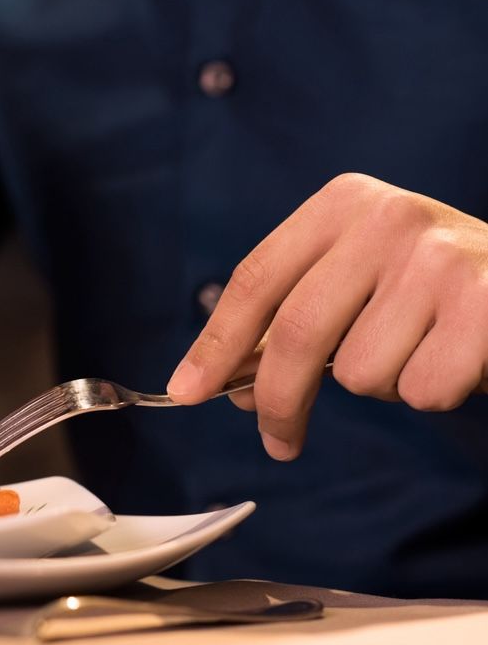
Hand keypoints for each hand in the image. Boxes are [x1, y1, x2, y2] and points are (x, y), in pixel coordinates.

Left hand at [167, 173, 487, 460]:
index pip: (257, 280)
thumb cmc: (440, 290)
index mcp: (344, 203)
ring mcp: (439, 258)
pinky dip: (436, 393)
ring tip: (422, 352)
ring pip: (362, 372)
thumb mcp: (362, 281)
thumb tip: (230, 383)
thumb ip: (297, 321)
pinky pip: (422, 389)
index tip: (185, 392)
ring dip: (385, 384)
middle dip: (279, 399)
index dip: (216, 343)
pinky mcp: (486, 304)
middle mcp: (388, 219)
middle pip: (297, 331)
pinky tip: (461, 359)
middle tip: (278, 441)